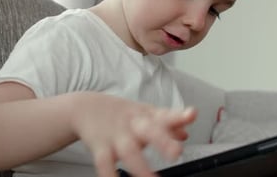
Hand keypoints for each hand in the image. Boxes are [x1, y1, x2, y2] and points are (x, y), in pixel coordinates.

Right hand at [70, 92, 196, 176]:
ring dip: (140, 167)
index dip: (180, 116)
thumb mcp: (145, 114)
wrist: (85, 107)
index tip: (192, 114)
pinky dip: (110, 176)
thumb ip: (166, 124)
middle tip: (176, 152)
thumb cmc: (122, 114)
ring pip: (129, 151)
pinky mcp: (100, 147)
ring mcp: (117, 136)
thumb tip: (185, 133)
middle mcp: (134, 125)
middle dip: (163, 141)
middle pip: (149, 130)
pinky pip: (104, 164)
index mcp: (147, 116)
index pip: (166, 115)